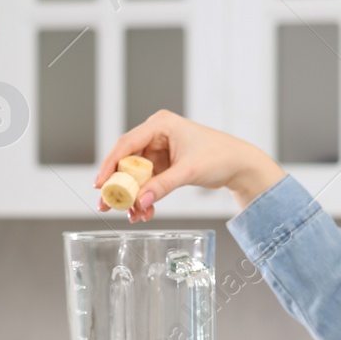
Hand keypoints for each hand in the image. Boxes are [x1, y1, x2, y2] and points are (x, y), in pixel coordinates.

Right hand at [94, 109, 284, 222]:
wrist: (239, 165)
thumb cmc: (220, 156)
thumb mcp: (188, 171)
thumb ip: (162, 186)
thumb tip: (140, 201)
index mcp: (160, 124)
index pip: (127, 144)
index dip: (110, 165)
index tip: (101, 185)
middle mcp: (157, 134)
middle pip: (127, 160)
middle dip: (119, 185)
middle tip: (107, 205)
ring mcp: (160, 149)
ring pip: (136, 175)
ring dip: (133, 195)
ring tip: (130, 214)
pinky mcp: (165, 164)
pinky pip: (148, 182)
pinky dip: (146, 196)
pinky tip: (144, 212)